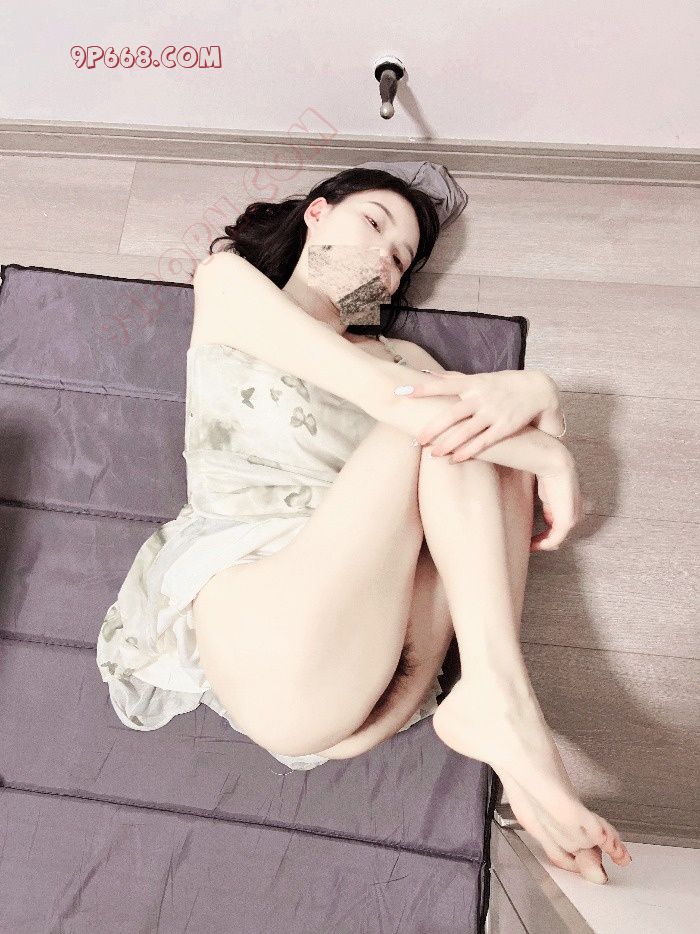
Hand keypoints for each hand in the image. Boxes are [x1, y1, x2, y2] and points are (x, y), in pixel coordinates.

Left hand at [404, 370, 553, 461]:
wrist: (539, 390)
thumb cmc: (505, 384)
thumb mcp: (481, 377)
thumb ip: (456, 378)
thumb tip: (430, 374)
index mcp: (474, 383)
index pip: (445, 384)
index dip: (425, 388)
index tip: (405, 392)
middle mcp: (482, 397)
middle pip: (453, 413)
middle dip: (434, 427)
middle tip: (417, 439)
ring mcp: (494, 413)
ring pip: (467, 430)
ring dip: (449, 443)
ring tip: (433, 454)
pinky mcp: (505, 427)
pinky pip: (484, 442)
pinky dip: (469, 451)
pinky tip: (455, 460)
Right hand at [531, 451, 583, 551]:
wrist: (554, 463)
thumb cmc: (548, 471)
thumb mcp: (546, 488)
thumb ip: (546, 501)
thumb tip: (535, 506)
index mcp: (572, 505)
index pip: (561, 524)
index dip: (547, 532)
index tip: (533, 536)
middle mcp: (576, 513)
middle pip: (560, 534)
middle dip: (545, 541)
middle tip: (530, 545)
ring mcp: (572, 518)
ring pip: (558, 538)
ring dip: (543, 544)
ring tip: (530, 546)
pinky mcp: (566, 521)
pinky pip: (555, 539)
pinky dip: (543, 544)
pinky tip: (532, 546)